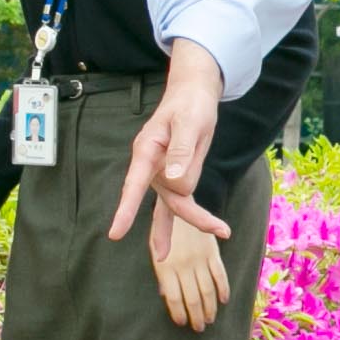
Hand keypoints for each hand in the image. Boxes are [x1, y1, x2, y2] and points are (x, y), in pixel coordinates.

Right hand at [114, 43, 234, 246]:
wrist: (193, 93)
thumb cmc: (190, 104)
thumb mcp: (191, 122)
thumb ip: (181, 151)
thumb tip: (172, 180)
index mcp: (147, 151)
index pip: (134, 184)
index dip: (126, 209)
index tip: (115, 233)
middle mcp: (150, 166)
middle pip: (170, 200)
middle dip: (195, 216)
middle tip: (223, 230)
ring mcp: (160, 174)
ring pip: (178, 203)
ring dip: (199, 214)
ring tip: (224, 227)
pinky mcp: (172, 177)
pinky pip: (177, 204)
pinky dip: (189, 217)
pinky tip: (171, 245)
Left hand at [152, 222, 229, 331]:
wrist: (180, 203)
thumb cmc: (163, 229)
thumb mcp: (155, 249)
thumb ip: (162, 273)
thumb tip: (166, 295)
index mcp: (166, 266)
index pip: (174, 297)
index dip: (179, 312)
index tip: (182, 323)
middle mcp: (183, 265)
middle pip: (192, 297)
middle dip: (196, 316)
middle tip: (198, 328)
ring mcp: (200, 259)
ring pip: (207, 290)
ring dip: (210, 308)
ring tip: (210, 320)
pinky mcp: (213, 252)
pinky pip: (220, 274)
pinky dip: (223, 289)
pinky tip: (223, 300)